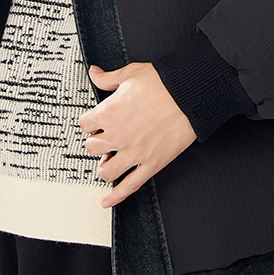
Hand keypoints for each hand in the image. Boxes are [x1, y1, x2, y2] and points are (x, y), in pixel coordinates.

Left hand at [79, 63, 196, 208]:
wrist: (188, 95)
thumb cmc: (162, 83)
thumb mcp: (130, 73)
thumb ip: (108, 78)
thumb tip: (95, 73)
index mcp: (108, 113)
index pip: (84, 125)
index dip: (91, 122)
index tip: (97, 122)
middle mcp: (117, 136)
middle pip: (92, 148)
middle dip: (98, 142)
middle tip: (106, 138)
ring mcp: (134, 153)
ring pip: (105, 170)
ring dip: (105, 165)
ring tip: (110, 159)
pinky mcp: (151, 164)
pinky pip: (128, 186)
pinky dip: (115, 196)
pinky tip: (106, 201)